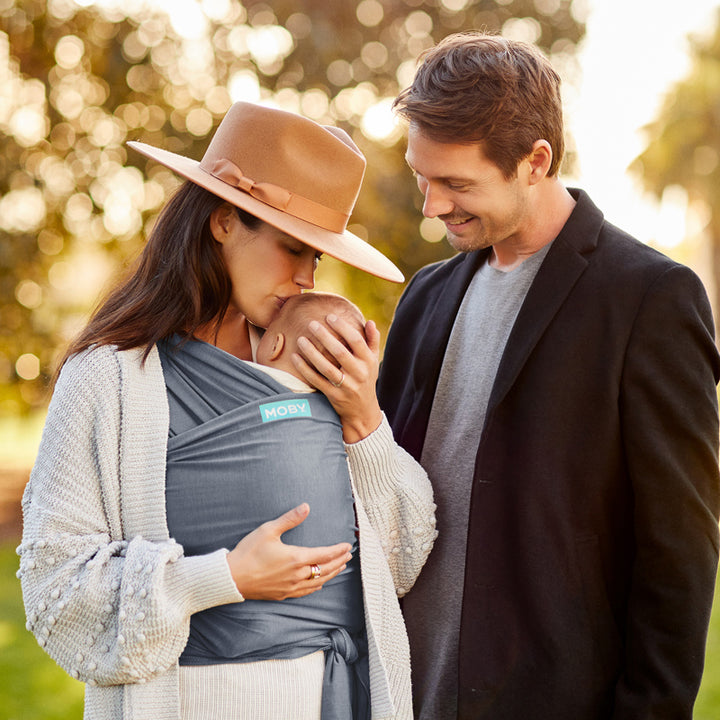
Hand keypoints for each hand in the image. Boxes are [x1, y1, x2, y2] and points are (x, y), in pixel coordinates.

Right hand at [226, 503, 352, 600]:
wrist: (232, 577)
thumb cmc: (249, 552)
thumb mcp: (268, 530)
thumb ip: (289, 518)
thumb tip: (306, 507)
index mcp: (296, 558)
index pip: (324, 554)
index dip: (338, 550)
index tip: (348, 546)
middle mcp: (297, 575)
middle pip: (325, 569)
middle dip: (339, 561)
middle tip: (348, 556)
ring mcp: (291, 587)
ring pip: (318, 581)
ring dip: (331, 573)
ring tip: (340, 567)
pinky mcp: (283, 594)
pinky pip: (306, 591)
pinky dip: (317, 585)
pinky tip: (319, 583)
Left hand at [292, 314, 382, 442]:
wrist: (362, 411)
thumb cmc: (366, 379)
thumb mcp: (373, 362)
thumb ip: (372, 341)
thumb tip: (370, 321)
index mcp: (368, 362)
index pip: (356, 341)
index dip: (343, 327)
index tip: (329, 317)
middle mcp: (359, 374)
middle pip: (340, 352)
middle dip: (325, 337)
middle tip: (311, 323)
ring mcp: (346, 386)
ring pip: (326, 367)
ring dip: (312, 353)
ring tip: (301, 339)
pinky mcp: (334, 396)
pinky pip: (317, 381)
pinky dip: (305, 369)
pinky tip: (295, 357)